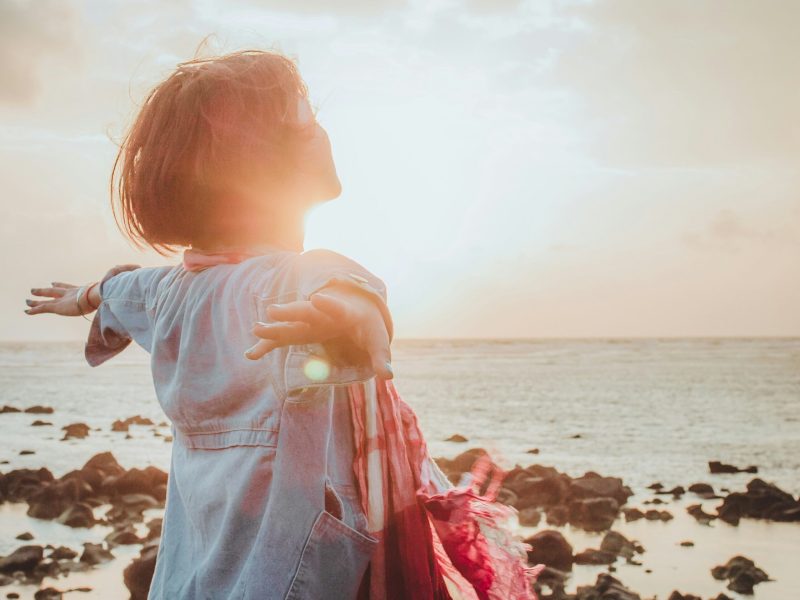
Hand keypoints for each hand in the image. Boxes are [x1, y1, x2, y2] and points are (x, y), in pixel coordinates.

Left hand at [25, 264, 139, 316]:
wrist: (107, 292)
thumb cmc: (115, 288)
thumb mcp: (122, 281)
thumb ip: (128, 275)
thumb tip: (139, 268)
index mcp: (83, 289)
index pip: (71, 287)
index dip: (62, 285)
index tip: (54, 282)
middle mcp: (72, 293)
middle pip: (57, 291)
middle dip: (47, 290)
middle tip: (37, 289)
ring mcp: (66, 299)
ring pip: (48, 298)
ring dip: (37, 299)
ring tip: (26, 301)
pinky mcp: (61, 306)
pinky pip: (45, 308)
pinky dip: (35, 309)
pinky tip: (26, 311)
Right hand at [246, 286, 392, 378]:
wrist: (356, 308)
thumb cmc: (368, 325)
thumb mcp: (378, 340)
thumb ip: (381, 357)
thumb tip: (387, 376)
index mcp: (344, 313)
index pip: (336, 307)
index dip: (328, 304)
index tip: (317, 299)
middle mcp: (322, 314)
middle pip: (305, 311)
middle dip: (290, 311)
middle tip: (272, 310)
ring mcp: (309, 322)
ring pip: (290, 324)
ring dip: (274, 327)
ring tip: (256, 329)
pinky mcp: (301, 332)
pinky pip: (282, 339)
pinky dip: (268, 345)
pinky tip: (251, 354)